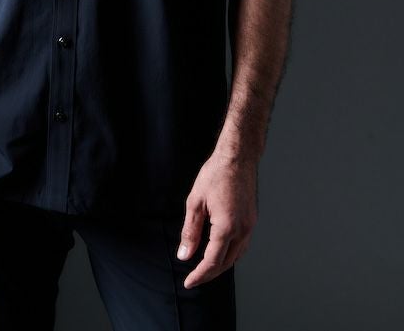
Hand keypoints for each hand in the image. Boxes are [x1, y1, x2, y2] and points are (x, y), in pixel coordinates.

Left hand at [177, 152, 257, 287]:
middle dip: (209, 273)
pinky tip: (220, 250)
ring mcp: (250, 225)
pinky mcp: (252, 219)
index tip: (188, 282)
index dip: (199, 275)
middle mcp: (242, 230)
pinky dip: (230, 253)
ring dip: (221, 265)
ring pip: (236, 256)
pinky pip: (242, 245)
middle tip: (194, 277)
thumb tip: (185, 255)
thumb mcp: (195, 202)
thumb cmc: (216, 174)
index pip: (212, 262)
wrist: (238, 157)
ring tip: (205, 267)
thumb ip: (190, 231)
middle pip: (226, 263)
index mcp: (227, 227)